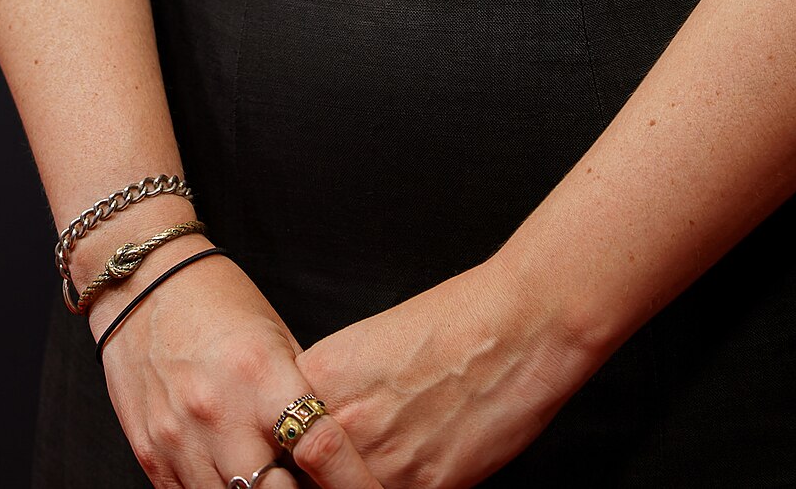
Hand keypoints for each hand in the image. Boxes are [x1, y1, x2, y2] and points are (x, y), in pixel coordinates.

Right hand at [95, 247, 386, 488]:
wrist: (141, 284)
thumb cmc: (217, 303)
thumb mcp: (274, 337)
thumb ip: (300, 394)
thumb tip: (332, 447)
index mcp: (261, 375)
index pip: (321, 446)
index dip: (352, 480)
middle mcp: (220, 414)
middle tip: (311, 486)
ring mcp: (182, 441)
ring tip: (272, 481)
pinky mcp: (152, 457)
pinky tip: (232, 479)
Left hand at [297, 254, 582, 488]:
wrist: (519, 325)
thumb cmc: (457, 322)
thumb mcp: (373, 344)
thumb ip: (340, 391)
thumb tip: (322, 433)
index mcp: (319, 376)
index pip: (276, 437)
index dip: (289, 454)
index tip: (298, 460)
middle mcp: (337, 422)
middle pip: (301, 475)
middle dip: (314, 479)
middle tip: (334, 468)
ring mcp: (377, 459)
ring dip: (353, 485)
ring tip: (387, 462)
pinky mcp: (420, 487)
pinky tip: (419, 471)